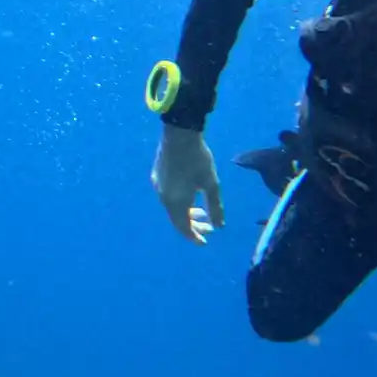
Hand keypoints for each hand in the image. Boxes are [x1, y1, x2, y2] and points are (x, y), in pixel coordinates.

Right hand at [152, 125, 223, 244]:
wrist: (179, 134)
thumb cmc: (198, 160)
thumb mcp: (211, 184)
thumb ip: (215, 207)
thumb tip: (219, 226)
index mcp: (176, 202)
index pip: (184, 228)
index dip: (194, 237)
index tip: (204, 242)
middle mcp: (164, 198)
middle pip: (178, 219)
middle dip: (194, 225)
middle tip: (209, 226)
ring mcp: (158, 187)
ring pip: (173, 208)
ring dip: (187, 212)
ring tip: (201, 211)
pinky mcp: (157, 176)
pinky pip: (169, 197)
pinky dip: (181, 202)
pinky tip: (191, 194)